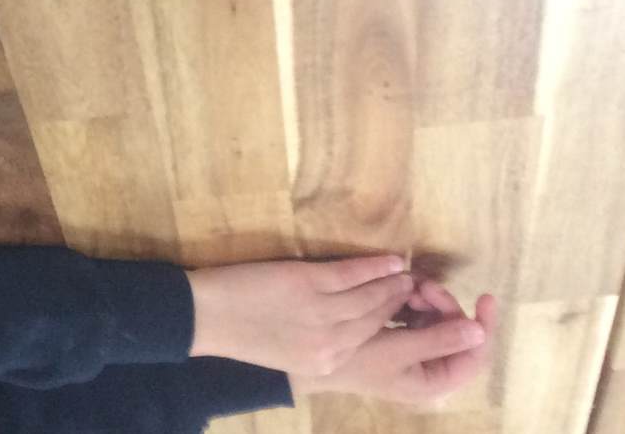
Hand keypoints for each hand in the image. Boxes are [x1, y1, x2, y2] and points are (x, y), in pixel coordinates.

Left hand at [188, 255, 415, 375]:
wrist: (205, 317)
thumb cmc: (241, 331)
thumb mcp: (288, 350)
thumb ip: (318, 343)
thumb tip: (343, 324)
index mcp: (325, 363)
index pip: (370, 341)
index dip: (392, 322)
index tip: (408, 310)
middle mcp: (330, 344)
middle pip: (378, 320)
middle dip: (401, 303)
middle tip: (419, 289)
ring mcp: (320, 313)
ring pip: (370, 297)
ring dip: (393, 283)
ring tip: (407, 273)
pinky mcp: (306, 284)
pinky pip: (350, 274)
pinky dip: (375, 266)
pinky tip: (392, 260)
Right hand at [293, 281, 497, 404]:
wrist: (314, 359)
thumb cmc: (354, 360)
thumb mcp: (396, 351)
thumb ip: (437, 341)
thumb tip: (479, 331)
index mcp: (435, 381)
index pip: (475, 357)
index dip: (484, 327)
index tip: (485, 297)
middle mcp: (431, 368)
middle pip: (457, 333)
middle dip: (445, 306)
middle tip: (423, 285)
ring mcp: (416, 351)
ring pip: (438, 321)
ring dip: (429, 300)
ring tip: (410, 285)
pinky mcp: (401, 337)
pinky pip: (420, 316)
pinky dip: (415, 301)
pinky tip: (402, 290)